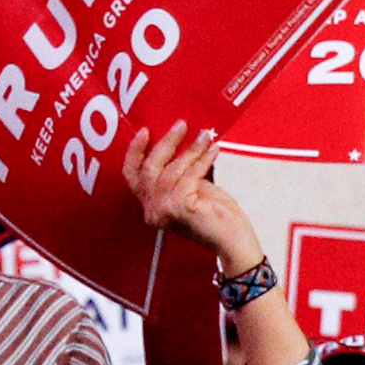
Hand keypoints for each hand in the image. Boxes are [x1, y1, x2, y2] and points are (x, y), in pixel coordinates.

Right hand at [126, 122, 265, 273]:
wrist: (233, 239)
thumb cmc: (214, 214)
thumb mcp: (191, 186)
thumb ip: (179, 169)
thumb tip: (179, 137)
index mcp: (151, 206)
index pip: (132, 176)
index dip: (135, 151)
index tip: (145, 131)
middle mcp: (152, 211)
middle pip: (149, 168)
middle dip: (166, 143)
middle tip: (181, 125)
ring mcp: (164, 211)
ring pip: (172, 170)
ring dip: (190, 150)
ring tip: (205, 137)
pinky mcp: (179, 208)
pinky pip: (189, 175)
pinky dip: (202, 160)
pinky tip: (213, 150)